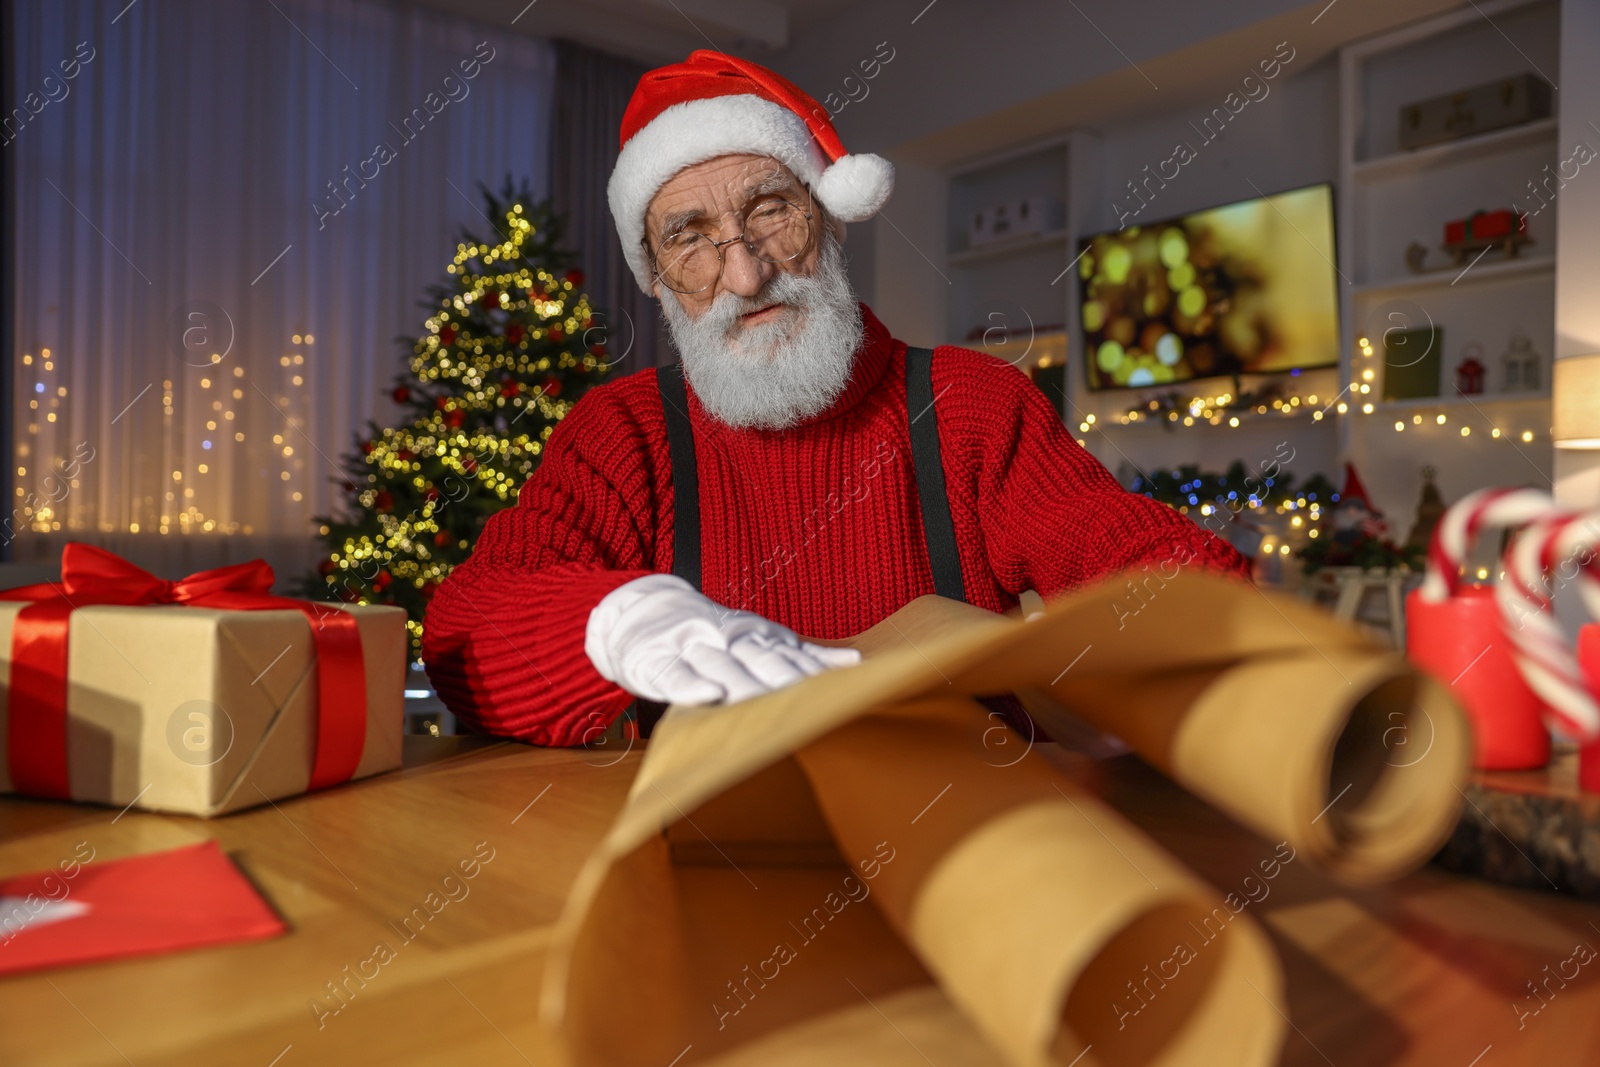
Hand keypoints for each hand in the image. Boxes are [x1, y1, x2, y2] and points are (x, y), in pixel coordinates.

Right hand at [585, 574, 859, 704]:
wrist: (638, 612)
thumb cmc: (706, 635)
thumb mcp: (752, 635)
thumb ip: (798, 652)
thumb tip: (852, 662)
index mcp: (751, 632)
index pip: (787, 654)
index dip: (811, 674)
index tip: (838, 695)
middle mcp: (724, 636)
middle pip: (760, 660)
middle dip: (787, 683)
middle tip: (814, 707)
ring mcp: (689, 647)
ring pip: (722, 667)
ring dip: (745, 686)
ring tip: (768, 707)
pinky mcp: (655, 662)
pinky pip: (674, 675)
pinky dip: (691, 685)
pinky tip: (708, 696)